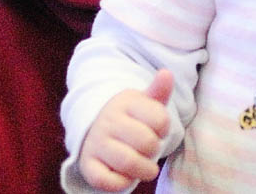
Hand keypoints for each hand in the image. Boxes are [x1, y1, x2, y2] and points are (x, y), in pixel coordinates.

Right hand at [78, 69, 173, 191]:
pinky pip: (107, 182)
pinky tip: (126, 175)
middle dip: (155, 150)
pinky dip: (122, 183)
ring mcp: (96, 143)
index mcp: (125, 103)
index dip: (164, 129)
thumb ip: (158, 91)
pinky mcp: (88, 165)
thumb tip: (167, 74)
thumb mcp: (144, 102)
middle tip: (150, 149)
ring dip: (144, 170)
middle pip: (147, 143)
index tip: (157, 129)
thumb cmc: (129, 117)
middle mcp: (109, 121)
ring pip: (129, 163)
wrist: (95, 127)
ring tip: (145, 166)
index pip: (160, 120)